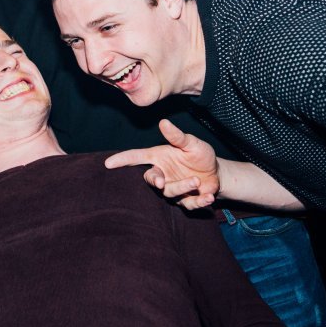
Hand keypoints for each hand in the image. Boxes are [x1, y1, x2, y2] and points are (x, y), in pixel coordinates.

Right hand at [105, 119, 219, 208]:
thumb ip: (177, 136)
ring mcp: (172, 188)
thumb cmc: (200, 155)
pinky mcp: (185, 201)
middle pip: (150, 179)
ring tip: (197, 181)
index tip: (108, 163)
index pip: (137, 158)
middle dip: (155, 181)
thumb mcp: (191, 143)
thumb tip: (163, 122)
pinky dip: (199, 201)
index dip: (123, 159)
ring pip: (169, 192)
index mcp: (160, 158)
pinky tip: (208, 196)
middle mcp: (163, 174)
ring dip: (183, 187)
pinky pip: (188, 204)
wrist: (217, 173)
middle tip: (161, 182)